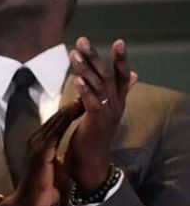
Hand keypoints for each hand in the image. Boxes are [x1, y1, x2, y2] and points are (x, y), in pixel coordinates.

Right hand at [0, 100, 83, 205]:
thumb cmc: (42, 190)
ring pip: (56, 121)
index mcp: (41, 145)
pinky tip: (76, 111)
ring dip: (71, 108)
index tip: (88, 100)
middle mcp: (37, 141)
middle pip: (57, 118)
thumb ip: (62, 158)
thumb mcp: (56, 169)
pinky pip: (55, 132)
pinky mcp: (40, 152)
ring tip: (86, 95)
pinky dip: (66, 120)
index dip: (73, 110)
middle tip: (90, 90)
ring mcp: (37, 145)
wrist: (27, 205)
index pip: (58, 123)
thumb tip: (71, 154)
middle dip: (74, 104)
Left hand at [65, 37, 136, 190]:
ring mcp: (108, 114)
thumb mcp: (105, 112)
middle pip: (107, 75)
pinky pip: (91, 104)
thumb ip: (115, 93)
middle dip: (95, 57)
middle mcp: (116, 105)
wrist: (91, 165)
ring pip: (98, 86)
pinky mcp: (96, 123)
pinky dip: (84, 91)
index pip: (121, 76)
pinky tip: (77, 80)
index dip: (121, 59)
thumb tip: (131, 75)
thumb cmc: (94, 138)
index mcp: (118, 101)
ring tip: (74, 54)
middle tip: (82, 40)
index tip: (118, 41)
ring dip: (85, 69)